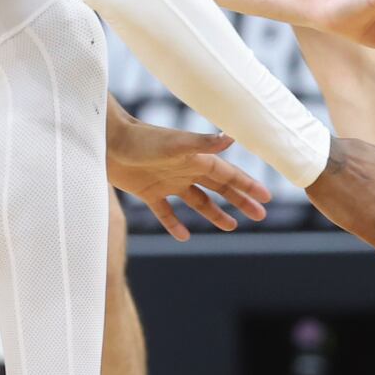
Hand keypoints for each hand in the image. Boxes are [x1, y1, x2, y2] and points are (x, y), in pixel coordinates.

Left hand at [106, 113, 270, 241]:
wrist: (108, 141)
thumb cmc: (142, 139)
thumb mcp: (175, 143)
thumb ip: (203, 143)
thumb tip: (232, 137)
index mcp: (196, 159)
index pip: (229, 175)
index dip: (247, 186)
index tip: (267, 198)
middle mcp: (185, 170)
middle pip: (219, 189)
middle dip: (240, 201)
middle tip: (260, 216)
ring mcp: (167, 182)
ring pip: (197, 201)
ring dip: (214, 213)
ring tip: (231, 227)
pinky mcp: (148, 191)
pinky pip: (165, 212)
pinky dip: (175, 224)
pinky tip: (184, 236)